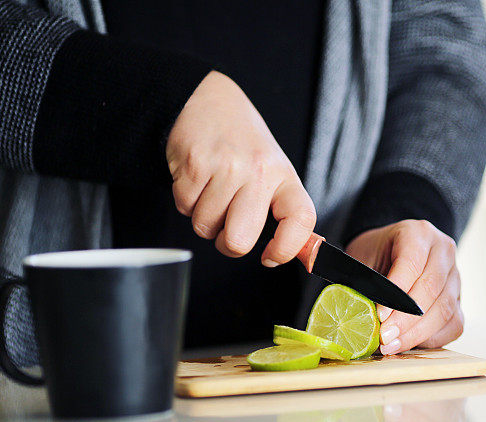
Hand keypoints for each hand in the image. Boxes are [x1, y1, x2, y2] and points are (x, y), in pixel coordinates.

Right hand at [166, 71, 316, 263]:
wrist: (212, 100)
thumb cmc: (245, 146)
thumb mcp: (274, 173)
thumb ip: (284, 213)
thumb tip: (296, 256)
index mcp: (284, 177)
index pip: (301, 219)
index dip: (287, 249)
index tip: (270, 258)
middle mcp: (259, 171)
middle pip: (239, 240)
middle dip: (228, 244)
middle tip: (228, 227)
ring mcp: (226, 167)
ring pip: (205, 228)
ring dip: (204, 219)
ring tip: (212, 192)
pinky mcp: (194, 164)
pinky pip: (184, 207)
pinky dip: (186, 202)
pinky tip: (197, 180)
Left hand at [345, 220, 462, 353]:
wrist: (390, 252)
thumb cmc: (375, 255)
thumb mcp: (364, 259)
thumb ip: (365, 283)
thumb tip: (363, 314)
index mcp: (418, 233)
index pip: (411, 263)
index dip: (396, 293)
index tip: (379, 315)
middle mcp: (443, 251)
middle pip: (430, 289)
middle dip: (405, 319)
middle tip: (384, 337)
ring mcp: (455, 276)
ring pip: (445, 309)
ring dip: (417, 333)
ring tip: (392, 345)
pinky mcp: (459, 299)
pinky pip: (453, 324)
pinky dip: (432, 338)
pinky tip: (410, 344)